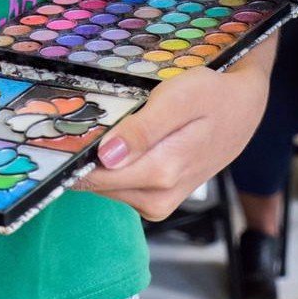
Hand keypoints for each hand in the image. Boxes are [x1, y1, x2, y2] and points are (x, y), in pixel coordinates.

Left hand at [74, 56, 270, 220]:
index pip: (96, 177)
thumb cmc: (212, 96)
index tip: (53, 135)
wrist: (244, 108)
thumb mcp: (179, 100)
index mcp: (161, 174)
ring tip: (96, 127)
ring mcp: (158, 203)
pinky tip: (114, 141)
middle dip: (81, 157)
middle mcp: (157, 199)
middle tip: (70, 123)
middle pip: (96, 184)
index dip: (72, 156)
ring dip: (95, 161)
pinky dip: (109, 166)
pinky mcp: (157, 198)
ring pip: (106, 187)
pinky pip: (119, 186)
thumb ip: (143, 130)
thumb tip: (106, 157)